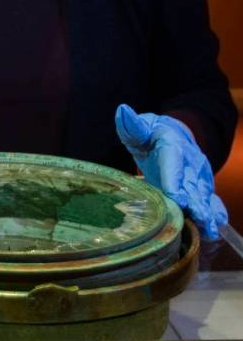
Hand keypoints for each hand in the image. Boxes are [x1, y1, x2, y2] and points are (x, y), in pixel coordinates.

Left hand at [115, 104, 227, 239]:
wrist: (174, 134)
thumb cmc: (150, 133)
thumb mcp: (140, 127)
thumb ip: (132, 125)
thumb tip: (123, 111)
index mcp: (172, 146)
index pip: (173, 166)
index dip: (175, 183)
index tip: (177, 198)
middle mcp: (190, 162)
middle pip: (192, 185)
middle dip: (195, 203)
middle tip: (198, 218)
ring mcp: (199, 176)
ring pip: (203, 196)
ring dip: (206, 213)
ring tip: (209, 229)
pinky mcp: (202, 187)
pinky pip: (211, 200)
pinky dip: (215, 212)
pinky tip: (217, 226)